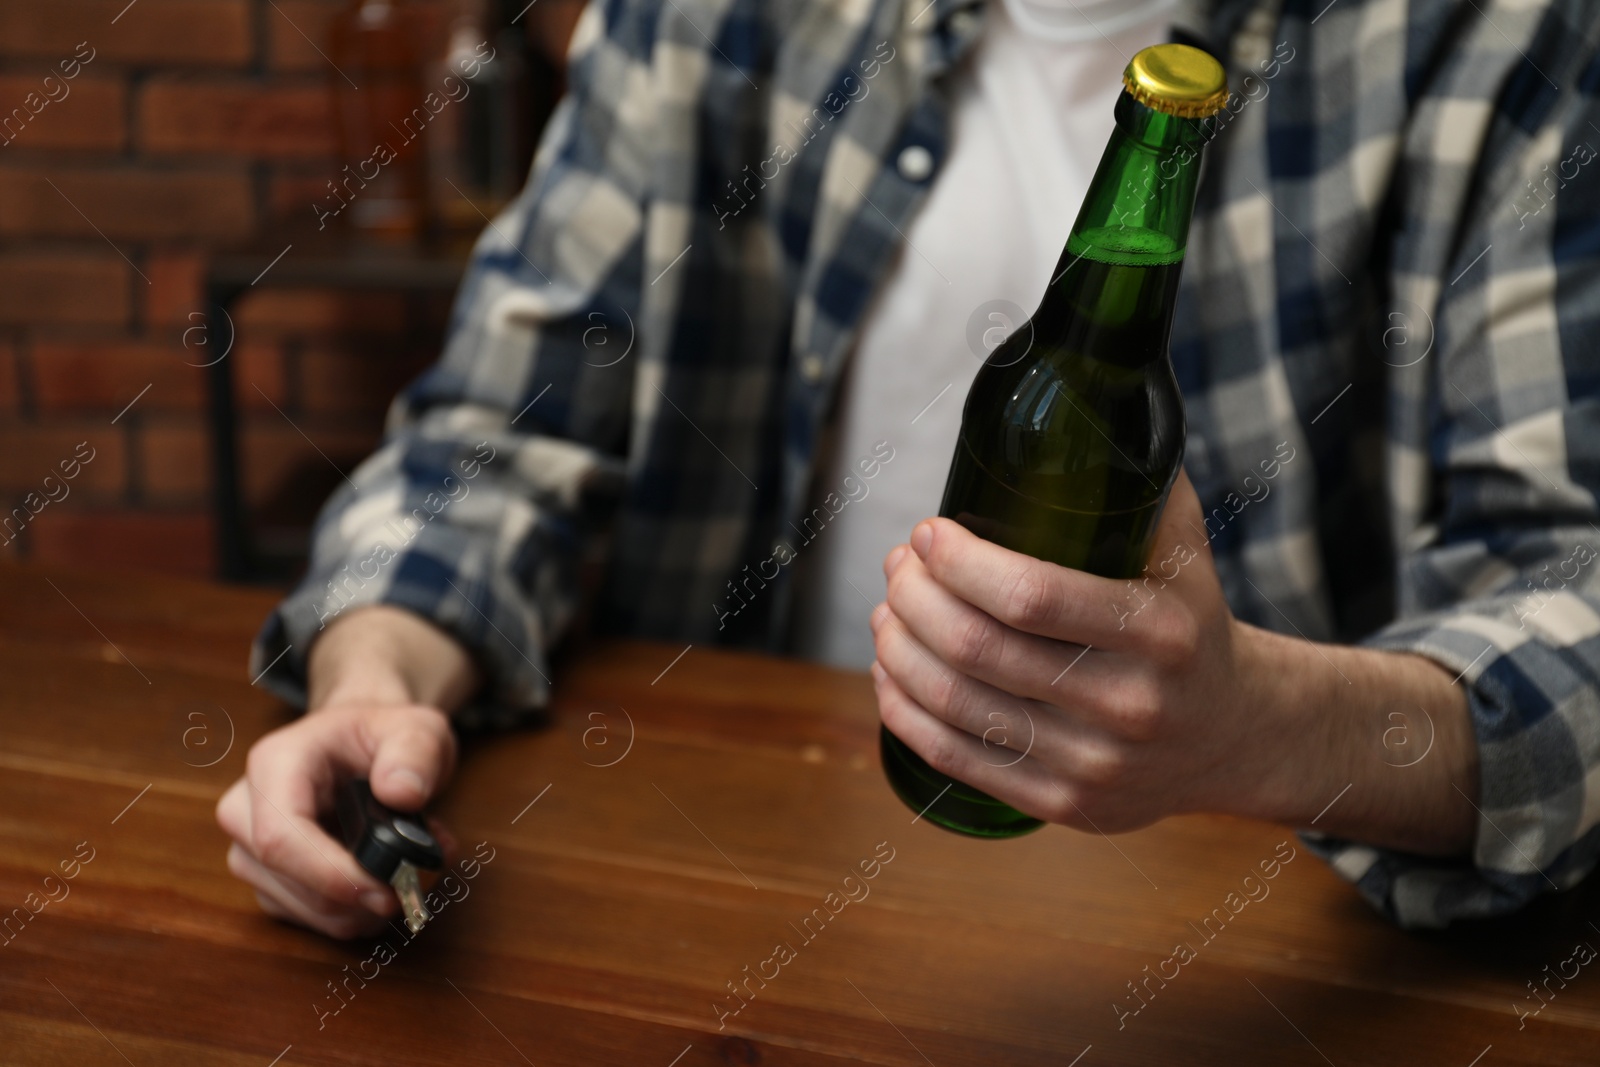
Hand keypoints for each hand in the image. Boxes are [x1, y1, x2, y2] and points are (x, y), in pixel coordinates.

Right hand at [217, 605, 479, 936]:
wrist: (363, 746)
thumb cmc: (383, 736)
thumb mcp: (416, 727)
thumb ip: (416, 752)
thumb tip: (402, 794)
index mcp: (274, 764)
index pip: (280, 836)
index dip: (330, 874)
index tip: (385, 890)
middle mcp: (248, 810)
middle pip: (288, 881)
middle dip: (359, 894)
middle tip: (418, 875)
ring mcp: (252, 851)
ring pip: (305, 909)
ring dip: (366, 906)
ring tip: (409, 866)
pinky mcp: (270, 882)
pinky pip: (314, 919)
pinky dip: (359, 911)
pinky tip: (386, 879)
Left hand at [871, 470, 1477, 851]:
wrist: (1238, 735)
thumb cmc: (1193, 622)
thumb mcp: (1186, 551)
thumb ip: (1135, 483)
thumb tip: (1075, 403)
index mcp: (1162, 634)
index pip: (1031, 596)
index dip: (959, 561)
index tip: (928, 532)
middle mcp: (1129, 707)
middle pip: (978, 650)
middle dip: (915, 597)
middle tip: (899, 565)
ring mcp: (1094, 767)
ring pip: (957, 706)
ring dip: (898, 650)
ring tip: (887, 610)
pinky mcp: (1064, 807)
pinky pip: (957, 760)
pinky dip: (904, 712)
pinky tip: (889, 674)